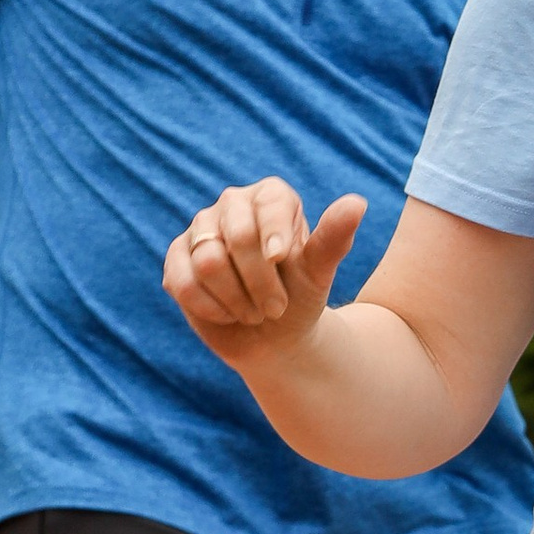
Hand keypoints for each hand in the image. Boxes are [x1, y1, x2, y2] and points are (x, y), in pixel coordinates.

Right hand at [163, 179, 365, 371]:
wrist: (274, 338)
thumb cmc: (299, 298)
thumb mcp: (319, 272)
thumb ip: (334, 238)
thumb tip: (357, 203)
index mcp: (270, 196)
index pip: (268, 206)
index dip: (274, 237)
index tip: (281, 262)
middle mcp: (232, 204)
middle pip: (236, 237)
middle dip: (260, 282)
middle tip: (276, 308)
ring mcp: (200, 231)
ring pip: (209, 262)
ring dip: (238, 299)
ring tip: (255, 312)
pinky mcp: (176, 261)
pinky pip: (183, 283)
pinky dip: (212, 309)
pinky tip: (228, 315)